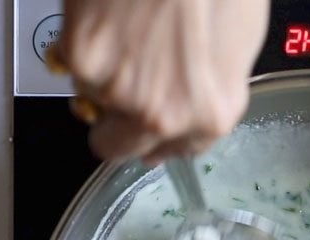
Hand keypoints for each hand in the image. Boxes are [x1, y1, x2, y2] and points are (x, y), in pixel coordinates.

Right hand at [57, 0, 269, 161]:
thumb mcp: (240, 42)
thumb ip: (214, 84)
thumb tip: (197, 96)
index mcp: (211, 116)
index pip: (177, 152)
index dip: (160, 139)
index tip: (149, 130)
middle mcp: (165, 117)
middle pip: (118, 147)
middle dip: (116, 125)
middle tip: (118, 89)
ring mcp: (120, 94)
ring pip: (90, 103)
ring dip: (99, 76)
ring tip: (121, 32)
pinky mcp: (83, 60)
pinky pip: (69, 64)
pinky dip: (79, 43)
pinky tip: (103, 16)